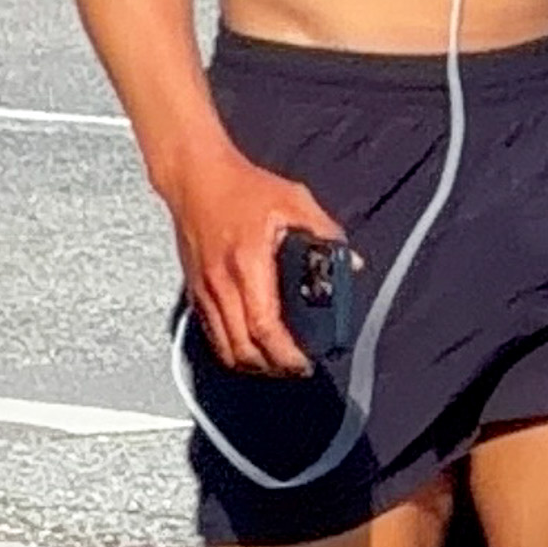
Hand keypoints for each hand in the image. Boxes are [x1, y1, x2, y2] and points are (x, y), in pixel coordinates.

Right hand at [169, 145, 342, 377]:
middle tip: (297, 367)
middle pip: (243, 349)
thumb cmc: (243, 187)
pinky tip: (254, 347)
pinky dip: (233, 350)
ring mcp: (205, 291)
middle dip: (273, 368)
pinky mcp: (195, 293)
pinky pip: (213, 335)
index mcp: (248, 263)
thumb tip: (352, 263)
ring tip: (277, 363)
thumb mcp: (294, 201)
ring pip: (225, 349)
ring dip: (252, 365)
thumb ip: (326, 233)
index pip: (265, 327)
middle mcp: (222, 283)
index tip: (306, 361)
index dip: (287, 354)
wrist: (196, 178)